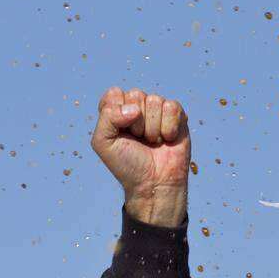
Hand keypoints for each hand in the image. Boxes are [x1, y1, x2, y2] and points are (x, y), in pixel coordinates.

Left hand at [91, 87, 190, 227]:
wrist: (154, 183)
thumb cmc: (128, 165)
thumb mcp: (103, 144)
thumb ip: (106, 118)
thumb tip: (133, 108)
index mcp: (117, 112)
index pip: (114, 94)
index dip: (117, 113)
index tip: (120, 133)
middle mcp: (136, 107)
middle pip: (135, 95)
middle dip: (135, 123)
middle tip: (138, 140)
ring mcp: (156, 110)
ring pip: (154, 101)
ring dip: (152, 128)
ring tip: (152, 142)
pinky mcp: (175, 114)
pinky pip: (171, 107)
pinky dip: (168, 127)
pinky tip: (167, 139)